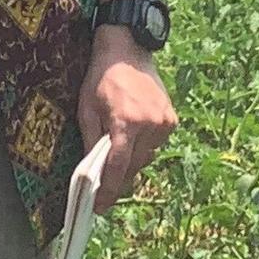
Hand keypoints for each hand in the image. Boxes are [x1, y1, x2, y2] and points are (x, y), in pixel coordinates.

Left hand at [79, 31, 173, 207]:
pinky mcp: (171, 120)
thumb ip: (91, 143)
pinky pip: (155, 146)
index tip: (99, 208)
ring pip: (146, 158)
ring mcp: (164, 123)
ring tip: (117, 157)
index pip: (118, 167)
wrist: (128, 51)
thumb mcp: (87, 110)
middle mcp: (150, 125)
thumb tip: (91, 175)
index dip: (108, 191)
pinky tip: (132, 139)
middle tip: (103, 189)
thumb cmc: (101, 78)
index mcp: (126, 123)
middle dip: (118, 179)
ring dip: (131, 163)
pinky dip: (143, 148)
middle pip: (133, 167)